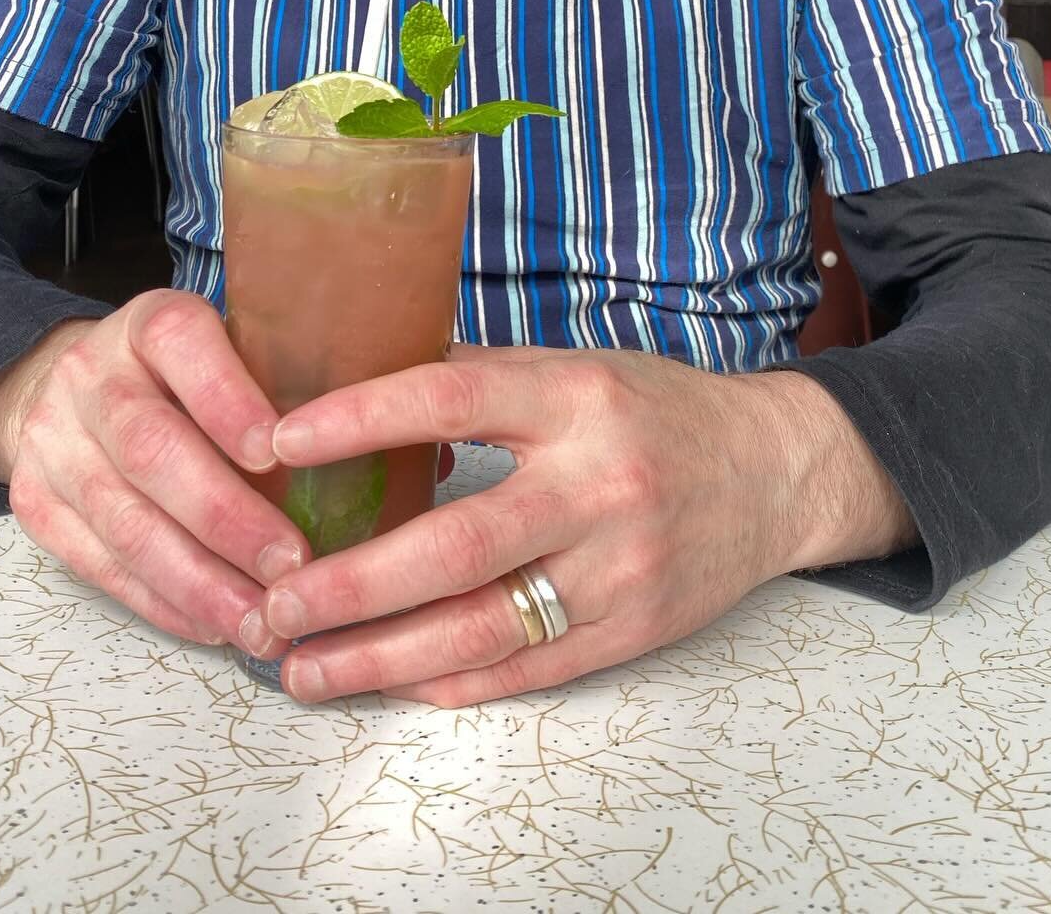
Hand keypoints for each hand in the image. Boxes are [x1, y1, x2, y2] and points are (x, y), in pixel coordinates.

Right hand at [0, 290, 312, 646]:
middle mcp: (90, 376)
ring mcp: (54, 442)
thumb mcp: (220, 347)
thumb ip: (271, 383)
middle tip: (291, 566)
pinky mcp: (36, 504)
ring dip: (199, 582)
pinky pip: (101, 565)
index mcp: (147, 325)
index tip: (276, 452)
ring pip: (124, 522)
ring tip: (261, 622)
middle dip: (226, 517)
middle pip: (151, 449)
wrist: (66, 388)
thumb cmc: (180, 376)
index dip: (227, 399)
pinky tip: (214, 625)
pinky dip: (164, 602)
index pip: (180, 344)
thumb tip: (354, 458)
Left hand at [241, 348, 913, 705]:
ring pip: (484, 626)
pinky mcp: (634, 628)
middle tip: (274, 603)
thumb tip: (361, 395)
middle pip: (456, 544)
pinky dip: (453, 681)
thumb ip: (479, 382)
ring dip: (383, 655)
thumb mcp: (575, 368)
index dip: (361, 419)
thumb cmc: (656, 409)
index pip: (452, 399)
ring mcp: (620, 566)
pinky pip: (529, 666)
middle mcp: (598, 482)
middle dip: (352, 583)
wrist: (776, 471)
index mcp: (575, 398)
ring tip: (306, 666)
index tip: (280, 440)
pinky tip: (391, 682)